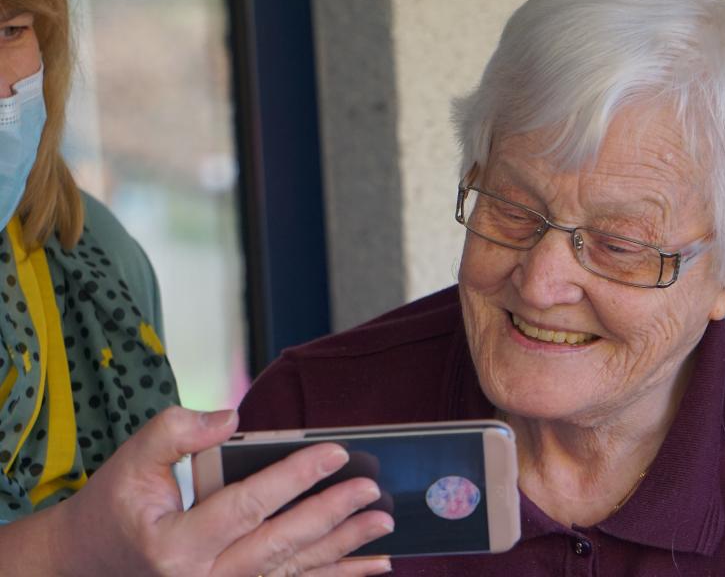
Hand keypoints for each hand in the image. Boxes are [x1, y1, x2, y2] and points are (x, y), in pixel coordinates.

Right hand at [56, 406, 393, 575]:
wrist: (90, 562)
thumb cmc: (116, 506)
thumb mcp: (132, 459)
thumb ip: (177, 430)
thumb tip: (230, 416)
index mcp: (176, 544)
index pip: (248, 504)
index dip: (295, 476)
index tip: (335, 452)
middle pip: (281, 543)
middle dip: (332, 515)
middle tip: (372, 490)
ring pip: (293, 571)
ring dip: (343, 551)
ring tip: (382, 527)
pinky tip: (367, 568)